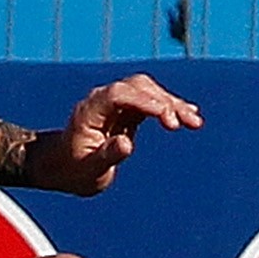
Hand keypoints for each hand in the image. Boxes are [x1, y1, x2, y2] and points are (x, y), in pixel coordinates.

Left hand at [24, 73, 200, 194]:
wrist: (63, 166)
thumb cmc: (73, 170)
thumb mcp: (89, 170)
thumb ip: (107, 156)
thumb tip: (127, 143)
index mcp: (91, 110)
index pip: (120, 94)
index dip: (145, 101)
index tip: (167, 117)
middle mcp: (104, 100)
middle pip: (138, 88)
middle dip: (164, 101)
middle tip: (185, 123)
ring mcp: (116, 102)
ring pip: (149, 91)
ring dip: (173, 104)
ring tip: (195, 122)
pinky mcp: (127, 110)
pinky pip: (152, 102)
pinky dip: (171, 108)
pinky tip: (189, 115)